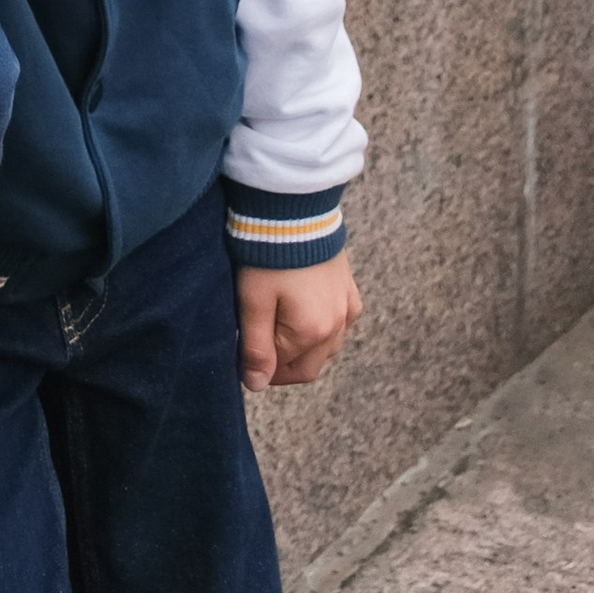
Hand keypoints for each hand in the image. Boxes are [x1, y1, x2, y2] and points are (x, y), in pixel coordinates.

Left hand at [238, 250, 361, 390]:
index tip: (243, 358)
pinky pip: (341, 323)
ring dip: (304, 348)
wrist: (294, 206)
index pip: (285, 370)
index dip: (262, 370)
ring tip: (276, 327)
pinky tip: (306, 313)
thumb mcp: (253, 300)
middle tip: (257, 346)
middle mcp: (338, 326)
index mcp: (313, 333)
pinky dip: (324, 328)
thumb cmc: (268, 252)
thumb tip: (255, 386)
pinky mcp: (350, 289)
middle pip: (309, 365)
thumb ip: (255, 347)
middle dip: (283, 364)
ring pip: (327, 347)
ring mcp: (348, 307)